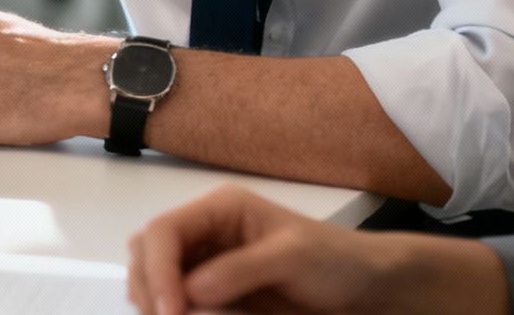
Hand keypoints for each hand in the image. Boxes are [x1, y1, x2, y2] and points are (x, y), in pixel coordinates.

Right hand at [126, 185, 511, 314]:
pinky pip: (175, 303)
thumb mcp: (293, 257)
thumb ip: (240, 270)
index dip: (157, 271)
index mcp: (219, 209)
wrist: (369, 288)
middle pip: (145, 253)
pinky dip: (171, 313)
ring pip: (151, 280)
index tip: (172, 312)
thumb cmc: (337, 261)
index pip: (163, 232)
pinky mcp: (212, 295)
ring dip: (155, 303)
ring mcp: (205, 264)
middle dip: (149, 289)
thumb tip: (189, 290)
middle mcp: (204, 233)